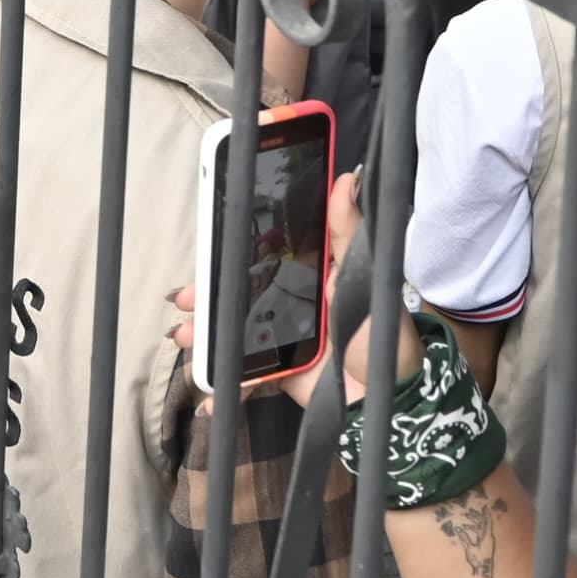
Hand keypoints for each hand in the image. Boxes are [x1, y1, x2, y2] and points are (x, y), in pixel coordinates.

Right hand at [176, 165, 372, 402]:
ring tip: (187, 338)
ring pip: (231, 335)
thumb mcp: (366, 276)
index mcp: (308, 278)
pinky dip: (223, 389)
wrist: (392, 398)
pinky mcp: (278, 375)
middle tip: (185, 299)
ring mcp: (281, 342)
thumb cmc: (383, 332)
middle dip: (205, 298)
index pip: (263, 259)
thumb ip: (350, 232)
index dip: (233, 256)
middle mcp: (290, 306)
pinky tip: (207, 397)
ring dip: (205, 338)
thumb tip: (347, 179)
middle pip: (238, 297)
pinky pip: (243, 380)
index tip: (209, 252)